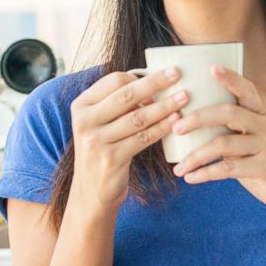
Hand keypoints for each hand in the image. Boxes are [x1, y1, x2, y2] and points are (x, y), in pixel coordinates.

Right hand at [70, 67, 188, 211]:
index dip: (140, 77)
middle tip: (177, 73)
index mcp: (81, 105)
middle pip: (127, 94)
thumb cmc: (104, 150)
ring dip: (165, 105)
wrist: (92, 192)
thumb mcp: (100, 124)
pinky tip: (176, 121)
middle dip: (155, 82)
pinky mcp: (111, 159)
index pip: (114, 81)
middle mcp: (84, 121)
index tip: (163, 75)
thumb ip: (117, 104)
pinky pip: (143, 138)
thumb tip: (153, 81)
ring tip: (185, 98)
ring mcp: (95, 141)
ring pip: (138, 117)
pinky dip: (162, 127)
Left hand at [171, 66, 265, 230]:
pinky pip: (229, 168)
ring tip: (179, 167)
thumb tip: (193, 128)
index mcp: (263, 119)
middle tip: (176, 127)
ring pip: (224, 144)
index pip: (247, 91)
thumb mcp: (254, 149)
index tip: (211, 68)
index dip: (231, 78)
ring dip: (196, 156)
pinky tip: (191, 179)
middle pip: (229, 113)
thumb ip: (233, 136)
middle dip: (198, 118)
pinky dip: (206, 173)